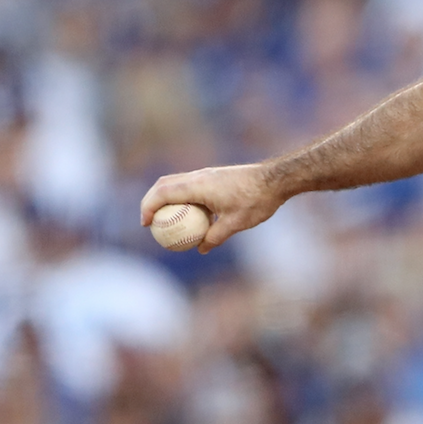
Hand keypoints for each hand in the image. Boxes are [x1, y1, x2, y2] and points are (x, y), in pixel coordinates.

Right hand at [139, 163, 283, 254]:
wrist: (276, 179)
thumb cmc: (257, 200)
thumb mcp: (235, 223)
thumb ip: (215, 236)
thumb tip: (201, 248)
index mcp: (198, 185)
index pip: (163, 193)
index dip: (149, 207)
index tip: (145, 223)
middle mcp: (199, 176)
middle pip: (164, 185)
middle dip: (151, 201)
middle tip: (148, 221)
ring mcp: (207, 174)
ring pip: (176, 182)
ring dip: (165, 198)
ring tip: (164, 218)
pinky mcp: (214, 176)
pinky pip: (190, 185)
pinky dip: (182, 197)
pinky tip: (189, 214)